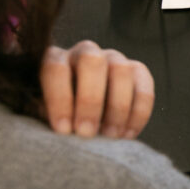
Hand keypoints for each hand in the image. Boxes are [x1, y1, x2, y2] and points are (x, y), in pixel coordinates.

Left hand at [40, 41, 154, 138]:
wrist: (82, 118)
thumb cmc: (59, 118)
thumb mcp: (45, 116)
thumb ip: (50, 118)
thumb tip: (62, 130)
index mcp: (56, 59)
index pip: (56, 69)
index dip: (60, 99)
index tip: (63, 130)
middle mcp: (86, 52)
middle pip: (92, 61)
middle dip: (90, 99)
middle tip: (86, 133)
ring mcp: (114, 59)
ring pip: (121, 71)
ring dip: (117, 107)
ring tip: (110, 136)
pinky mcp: (138, 71)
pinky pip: (144, 88)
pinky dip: (139, 113)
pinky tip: (127, 135)